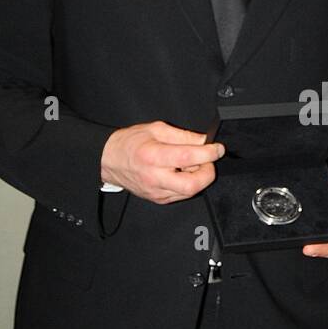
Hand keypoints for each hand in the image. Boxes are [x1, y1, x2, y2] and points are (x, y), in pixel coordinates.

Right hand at [100, 121, 223, 203]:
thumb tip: (204, 141)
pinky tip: (181, 173)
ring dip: (198, 178)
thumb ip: (183, 135)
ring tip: (190, 165)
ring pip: (189, 192)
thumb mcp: (156, 129)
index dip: (209, 153)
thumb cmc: (130, 143)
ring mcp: (157, 192)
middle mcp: (155, 177)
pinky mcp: (158, 199)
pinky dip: (188, 184)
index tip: (218, 149)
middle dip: (208, 173)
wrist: (109, 160)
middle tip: (208, 161)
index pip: (188, 158)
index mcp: (153, 156)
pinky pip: (181, 195)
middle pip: (193, 185)